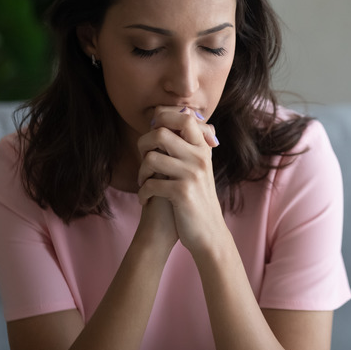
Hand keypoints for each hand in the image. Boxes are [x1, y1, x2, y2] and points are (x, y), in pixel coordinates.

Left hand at [136, 107, 224, 253]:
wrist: (209, 233)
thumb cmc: (197, 199)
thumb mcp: (199, 168)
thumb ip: (189, 145)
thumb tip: (174, 117)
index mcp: (203, 149)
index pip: (184, 117)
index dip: (163, 118)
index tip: (154, 133)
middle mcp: (200, 158)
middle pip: (161, 132)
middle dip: (143, 145)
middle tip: (144, 159)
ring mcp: (192, 174)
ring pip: (151, 158)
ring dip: (141, 172)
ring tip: (144, 182)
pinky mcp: (182, 193)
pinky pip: (151, 182)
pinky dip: (143, 192)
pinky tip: (146, 199)